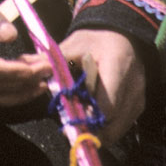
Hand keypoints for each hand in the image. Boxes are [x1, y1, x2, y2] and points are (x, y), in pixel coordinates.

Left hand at [60, 28, 145, 144]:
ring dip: (99, 130)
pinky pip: (122, 125)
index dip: (88, 118)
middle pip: (113, 123)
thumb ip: (54, 59)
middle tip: (72, 125)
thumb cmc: (96, 39)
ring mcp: (138, 97)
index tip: (70, 118)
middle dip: (91, 129)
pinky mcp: (138, 105)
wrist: (122, 34)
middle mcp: (133, 86)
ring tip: (82, 119)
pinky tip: (93, 115)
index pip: (107, 105)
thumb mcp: (74, 44)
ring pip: (118, 129)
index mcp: (117, 66)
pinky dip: (107, 126)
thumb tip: (28, 65)